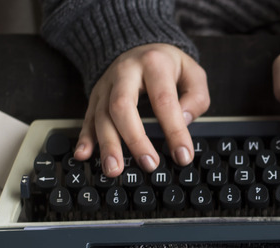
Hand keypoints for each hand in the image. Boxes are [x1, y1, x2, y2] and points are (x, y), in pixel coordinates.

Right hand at [74, 44, 210, 176]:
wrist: (138, 45)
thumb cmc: (167, 65)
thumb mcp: (192, 72)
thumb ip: (195, 97)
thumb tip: (184, 121)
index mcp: (154, 64)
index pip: (163, 100)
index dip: (174, 130)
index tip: (183, 155)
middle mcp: (125, 73)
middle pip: (122, 106)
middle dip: (135, 139)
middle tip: (148, 164)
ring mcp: (107, 85)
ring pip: (102, 115)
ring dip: (107, 145)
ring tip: (115, 169)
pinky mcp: (95, 97)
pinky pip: (87, 118)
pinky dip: (84, 138)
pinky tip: (83, 155)